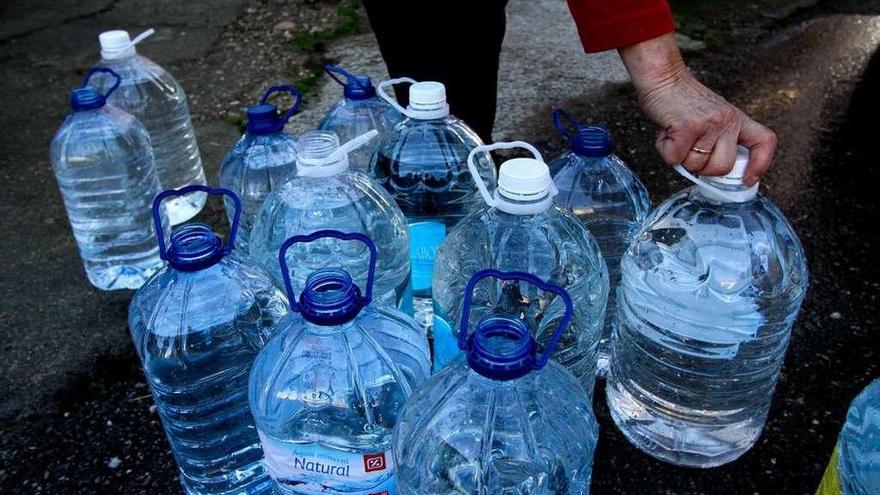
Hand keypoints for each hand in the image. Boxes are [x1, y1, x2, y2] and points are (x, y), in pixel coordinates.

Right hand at [619, 33, 776, 185]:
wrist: (663, 77)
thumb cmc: (682, 100)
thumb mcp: (712, 117)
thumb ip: (718, 139)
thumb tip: (711, 171)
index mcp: (736, 119)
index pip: (765, 142)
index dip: (760, 164)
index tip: (748, 179)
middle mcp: (727, 121)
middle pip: (723, 166)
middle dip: (703, 168)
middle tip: (691, 152)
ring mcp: (709, 124)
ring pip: (696, 165)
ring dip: (680, 157)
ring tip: (677, 136)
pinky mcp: (688, 127)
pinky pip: (676, 158)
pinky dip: (666, 151)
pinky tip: (667, 134)